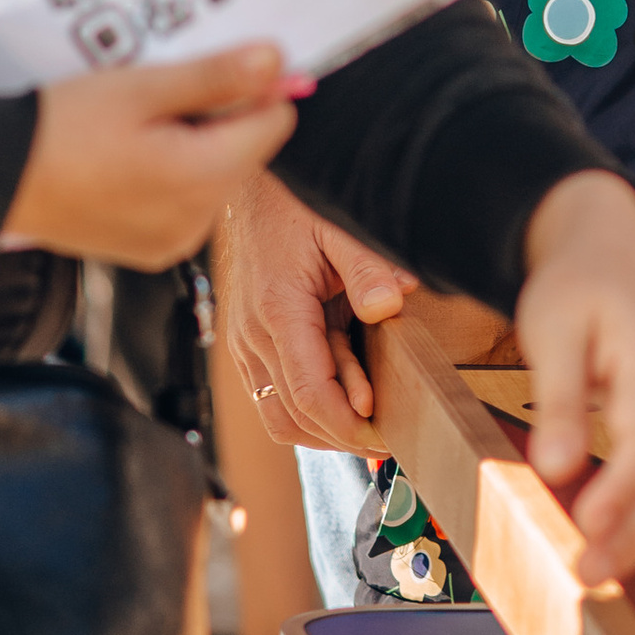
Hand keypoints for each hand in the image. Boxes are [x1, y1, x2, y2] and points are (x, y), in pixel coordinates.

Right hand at [0, 45, 294, 267]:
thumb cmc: (62, 126)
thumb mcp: (142, 87)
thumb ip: (217, 77)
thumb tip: (279, 60)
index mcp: (203, 178)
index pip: (275, 122)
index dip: (254, 87)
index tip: (215, 68)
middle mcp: (198, 221)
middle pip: (246, 150)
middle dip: (218, 118)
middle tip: (158, 99)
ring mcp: (174, 242)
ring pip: (216, 175)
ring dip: (194, 145)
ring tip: (135, 129)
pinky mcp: (150, 251)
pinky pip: (186, 202)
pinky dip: (171, 175)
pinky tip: (127, 158)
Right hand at [215, 169, 416, 450]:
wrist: (256, 193)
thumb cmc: (299, 207)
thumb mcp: (341, 227)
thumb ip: (367, 268)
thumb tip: (390, 305)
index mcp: (279, 310)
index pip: (310, 393)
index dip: (348, 424)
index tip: (385, 435)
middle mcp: (253, 336)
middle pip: (293, 416)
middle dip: (342, 437)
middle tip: (389, 442)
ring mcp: (244, 344)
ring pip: (277, 417)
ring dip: (322, 432)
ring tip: (367, 433)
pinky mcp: (246, 346)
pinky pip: (271, 399)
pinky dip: (305, 414)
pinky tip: (340, 409)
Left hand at [510, 171, 634, 583]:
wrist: (608, 251)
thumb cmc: (575, 285)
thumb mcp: (552, 330)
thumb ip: (557, 398)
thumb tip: (552, 469)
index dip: (622, 491)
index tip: (588, 529)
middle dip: (633, 534)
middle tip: (583, 575)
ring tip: (594, 572)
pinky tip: (612, 542)